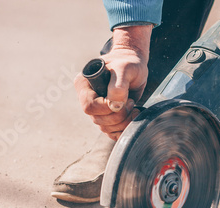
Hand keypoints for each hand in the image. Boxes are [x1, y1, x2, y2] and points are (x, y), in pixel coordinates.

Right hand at [74, 25, 151, 140]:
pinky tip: (133, 116)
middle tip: (131, 103)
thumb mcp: (124, 69)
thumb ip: (118, 87)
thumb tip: (114, 106)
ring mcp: (97, 109)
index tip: (125, 99)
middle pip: (97, 119)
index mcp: (84, 85)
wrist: (135, 64)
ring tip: (134, 108)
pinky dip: (123, 129)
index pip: (89, 106)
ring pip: (105, 127)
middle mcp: (88, 98)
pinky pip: (111, 132)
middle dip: (118, 116)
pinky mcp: (107, 116)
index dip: (107, 108)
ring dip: (123, 123)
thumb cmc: (128, 62)